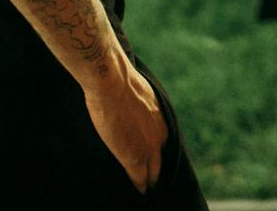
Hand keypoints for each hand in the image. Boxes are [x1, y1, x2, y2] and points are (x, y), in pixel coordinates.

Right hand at [83, 61, 166, 192]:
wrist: (113, 83)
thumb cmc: (122, 83)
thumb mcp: (143, 95)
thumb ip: (145, 109)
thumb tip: (136, 110)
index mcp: (163, 122)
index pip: (164, 147)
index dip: (156, 155)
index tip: (151, 162)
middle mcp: (161, 138)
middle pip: (160, 164)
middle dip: (156, 173)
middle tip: (151, 183)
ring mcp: (148, 149)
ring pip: (151, 175)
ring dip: (148, 183)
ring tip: (144, 191)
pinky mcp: (133, 158)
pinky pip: (138, 179)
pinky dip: (138, 187)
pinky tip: (137, 193)